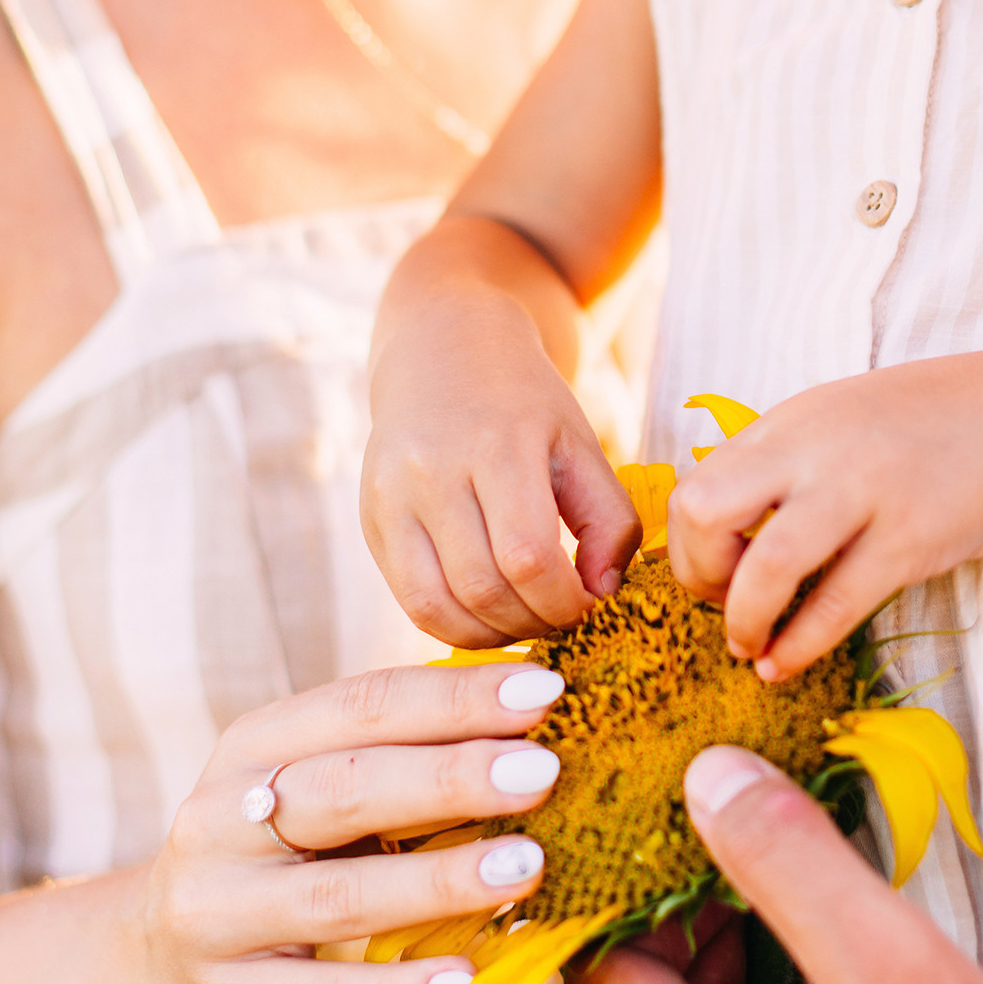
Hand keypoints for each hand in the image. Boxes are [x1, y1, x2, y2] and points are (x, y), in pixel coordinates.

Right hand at [112, 660, 571, 983]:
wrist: (143, 973)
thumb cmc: (268, 862)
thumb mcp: (308, 793)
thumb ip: (396, 756)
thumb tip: (530, 710)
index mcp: (255, 747)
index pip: (361, 705)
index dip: (453, 696)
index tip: (545, 688)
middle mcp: (223, 821)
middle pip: (345, 789)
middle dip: (450, 776)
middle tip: (545, 771)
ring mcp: (218, 915)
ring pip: (338, 895)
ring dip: (439, 881)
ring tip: (526, 867)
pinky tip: (464, 982)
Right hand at [364, 274, 638, 642]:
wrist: (442, 348)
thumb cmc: (525, 405)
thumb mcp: (581, 446)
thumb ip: (610, 520)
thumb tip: (603, 595)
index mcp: (495, 445)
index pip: (528, 557)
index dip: (566, 602)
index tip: (591, 605)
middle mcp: (431, 471)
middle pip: (483, 588)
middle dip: (535, 622)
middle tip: (563, 618)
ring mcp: (391, 497)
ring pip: (438, 606)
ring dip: (493, 635)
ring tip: (528, 621)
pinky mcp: (372, 521)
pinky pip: (410, 601)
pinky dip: (454, 627)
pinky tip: (489, 617)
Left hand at [668, 356, 982, 675]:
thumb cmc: (917, 430)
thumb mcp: (830, 424)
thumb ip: (775, 466)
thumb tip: (714, 529)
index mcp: (785, 426)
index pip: (694, 487)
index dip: (688, 548)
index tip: (715, 576)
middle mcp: (812, 452)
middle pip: (706, 511)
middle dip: (699, 575)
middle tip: (722, 605)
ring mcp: (861, 492)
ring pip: (767, 564)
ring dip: (744, 620)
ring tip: (750, 646)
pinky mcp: (908, 538)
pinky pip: (836, 604)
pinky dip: (798, 645)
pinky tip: (785, 664)